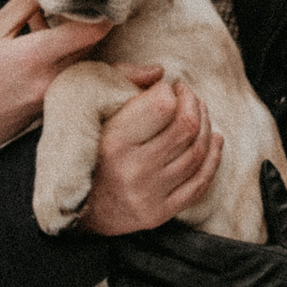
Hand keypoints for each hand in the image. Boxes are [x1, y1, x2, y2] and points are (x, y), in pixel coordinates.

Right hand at [0, 0, 108, 217]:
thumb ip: (24, 2)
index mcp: (37, 57)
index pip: (92, 31)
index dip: (100, 11)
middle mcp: (53, 81)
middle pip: (92, 47)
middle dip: (86, 23)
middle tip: (71, 5)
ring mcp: (54, 99)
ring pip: (81, 63)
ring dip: (74, 43)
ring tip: (46, 26)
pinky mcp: (50, 110)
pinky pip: (69, 79)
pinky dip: (63, 62)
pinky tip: (39, 51)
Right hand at [82, 75, 224, 235]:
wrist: (72, 207)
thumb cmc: (83, 145)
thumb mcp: (86, 103)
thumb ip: (121, 79)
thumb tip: (160, 72)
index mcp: (114, 141)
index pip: (164, 106)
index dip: (172, 91)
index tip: (168, 88)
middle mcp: (133, 170)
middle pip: (187, 127)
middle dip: (194, 103)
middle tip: (187, 96)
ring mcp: (149, 194)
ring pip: (198, 153)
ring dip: (206, 125)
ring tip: (198, 113)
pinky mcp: (160, 213)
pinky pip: (200, 183)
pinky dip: (214, 157)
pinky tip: (214, 139)